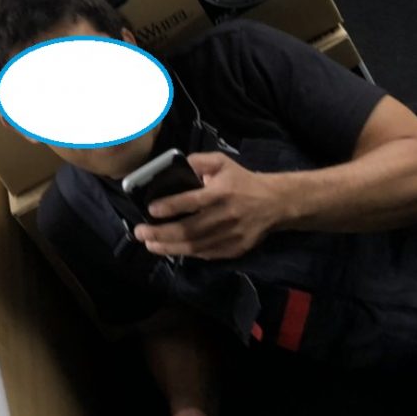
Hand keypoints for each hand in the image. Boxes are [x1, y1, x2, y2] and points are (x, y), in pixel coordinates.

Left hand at [133, 152, 280, 259]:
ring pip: (195, 246)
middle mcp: (226, 216)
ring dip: (169, 247)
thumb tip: (175, 165)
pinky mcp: (235, 249)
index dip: (170, 206)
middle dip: (161, 233)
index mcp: (222, 192)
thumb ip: (198, 161)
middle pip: (189, 229)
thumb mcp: (222, 162)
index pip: (192, 201)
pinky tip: (171, 249)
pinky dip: (186, 253)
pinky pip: (206, 254)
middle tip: (140, 233)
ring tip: (150, 244)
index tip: (151, 210)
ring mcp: (231, 235)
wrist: (276, 203)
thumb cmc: (243, 180)